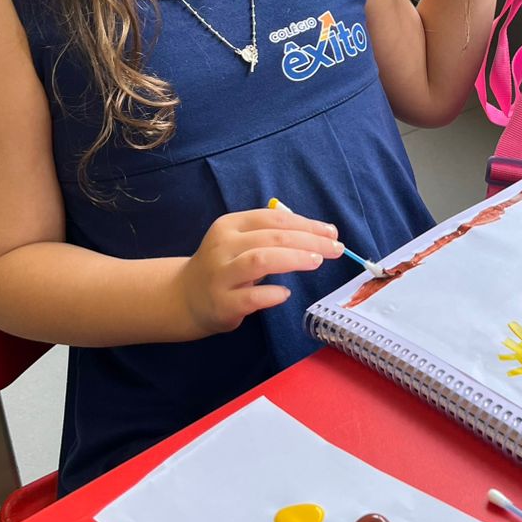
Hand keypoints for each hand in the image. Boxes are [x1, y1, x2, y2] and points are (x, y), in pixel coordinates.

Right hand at [175, 208, 343, 335]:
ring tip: (316, 262)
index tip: (332, 232)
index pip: (274, 218)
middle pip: (272, 236)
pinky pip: (251, 297)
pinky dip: (272, 294)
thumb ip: (272, 236)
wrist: (185, 298)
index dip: (307, 223)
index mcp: (231, 225)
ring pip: (261, 259)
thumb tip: (321, 234)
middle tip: (335, 249)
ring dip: (293, 258)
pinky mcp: (221, 303)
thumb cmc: (225, 267)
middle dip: (309, 240)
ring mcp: (221, 274)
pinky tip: (285, 294)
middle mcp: (223, 246)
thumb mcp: (241, 242)